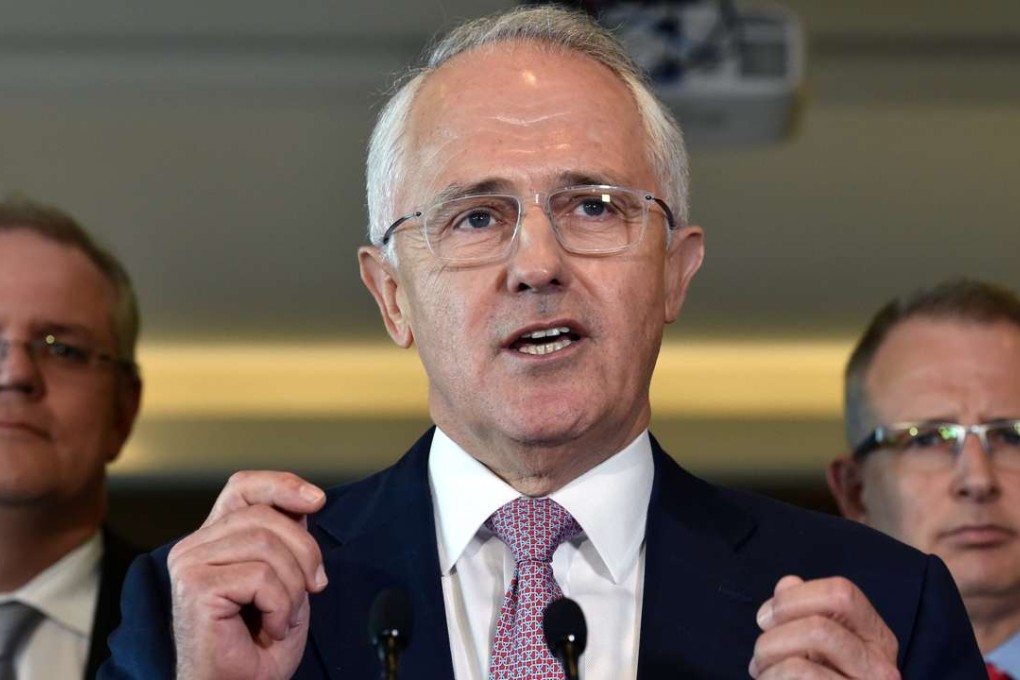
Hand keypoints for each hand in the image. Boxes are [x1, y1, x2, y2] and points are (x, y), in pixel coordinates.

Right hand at [168, 471, 327, 679]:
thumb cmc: (257, 646)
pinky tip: (272, 627)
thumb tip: (306, 503)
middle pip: (266, 516)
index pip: (243, 487)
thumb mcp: (285, 579)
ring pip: (267, 545)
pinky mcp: (196, 586)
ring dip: (293, 586)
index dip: (281, 484)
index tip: (317, 500)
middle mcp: (194, 546)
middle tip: (313, 588)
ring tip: (284, 615)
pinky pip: (261, 576)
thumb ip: (286, 540)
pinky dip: (281, 606)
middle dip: (305, 552)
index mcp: (214, 539)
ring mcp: (190, 564)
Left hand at [750, 575, 899, 679]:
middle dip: (772, 637)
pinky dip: (771, 679)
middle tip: (759, 654)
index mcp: (877, 638)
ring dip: (767, 662)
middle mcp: (882, 668)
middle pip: (818, 627)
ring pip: (802, 661)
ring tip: (762, 673)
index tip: (766, 617)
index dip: (794, 598)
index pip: (842, 593)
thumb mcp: (816, 647)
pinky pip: (800, 677)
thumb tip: (788, 584)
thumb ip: (804, 612)